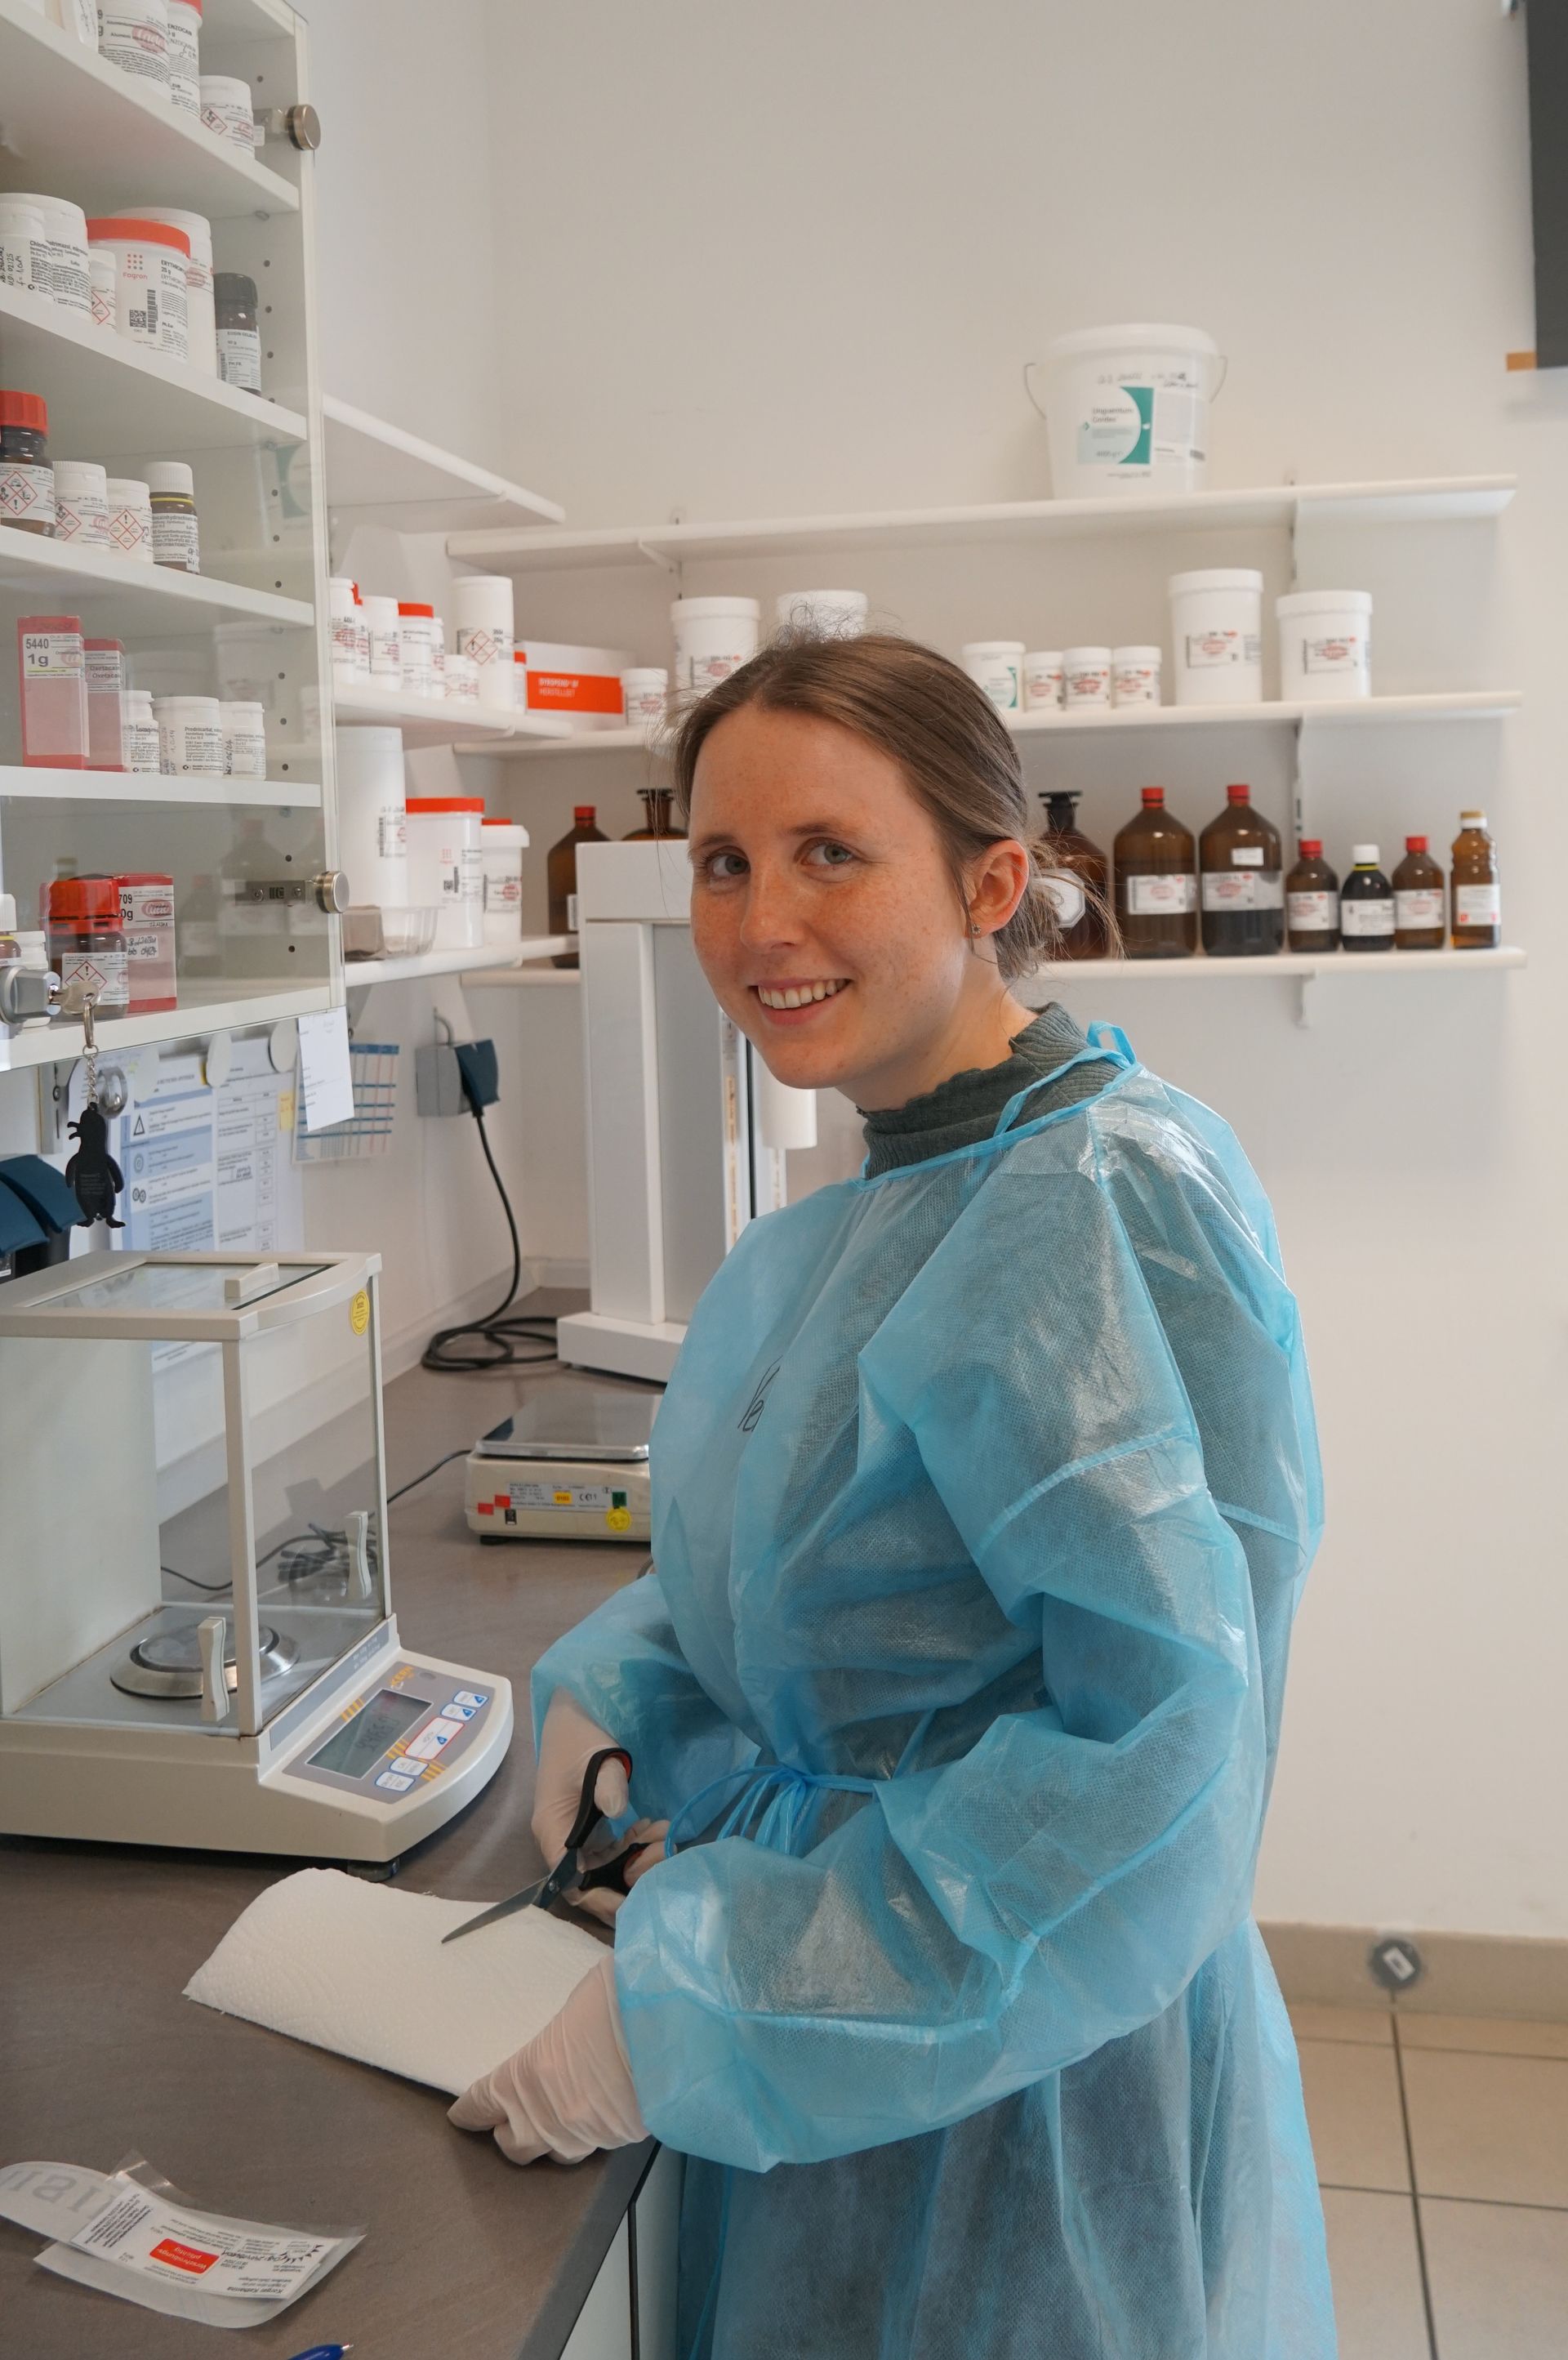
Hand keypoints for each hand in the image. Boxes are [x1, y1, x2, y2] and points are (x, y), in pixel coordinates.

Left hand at [448, 1953, 646, 2164]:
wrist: (676, 2027)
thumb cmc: (620, 1998)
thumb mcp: (577, 2002)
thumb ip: (561, 2034)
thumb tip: (567, 2037)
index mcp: (527, 2074)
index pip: (483, 2103)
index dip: (470, 2110)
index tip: (461, 2115)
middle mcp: (548, 2115)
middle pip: (512, 2145)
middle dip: (509, 2132)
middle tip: (512, 2118)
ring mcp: (585, 2135)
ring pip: (555, 2155)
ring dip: (549, 2141)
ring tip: (556, 2121)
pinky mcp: (620, 2141)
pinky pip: (594, 2146)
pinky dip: (589, 2135)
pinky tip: (598, 2115)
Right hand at [533, 1691, 666, 1922]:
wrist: (573, 1712)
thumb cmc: (580, 1735)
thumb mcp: (598, 1756)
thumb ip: (609, 1784)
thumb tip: (617, 1810)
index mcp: (552, 1828)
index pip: (571, 1881)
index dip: (600, 1897)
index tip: (632, 1902)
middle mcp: (559, 1837)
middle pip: (588, 1879)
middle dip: (626, 1878)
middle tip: (660, 1865)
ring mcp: (573, 1831)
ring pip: (602, 1866)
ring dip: (634, 1859)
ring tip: (663, 1837)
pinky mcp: (587, 1823)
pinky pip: (609, 1849)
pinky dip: (632, 1845)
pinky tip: (653, 1827)